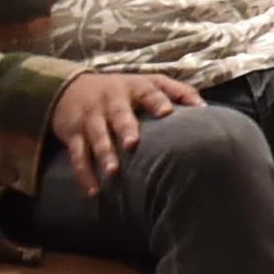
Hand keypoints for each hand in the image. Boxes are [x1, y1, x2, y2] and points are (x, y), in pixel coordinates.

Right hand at [48, 66, 195, 184]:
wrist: (69, 88)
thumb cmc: (123, 89)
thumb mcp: (149, 82)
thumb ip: (178, 92)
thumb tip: (204, 108)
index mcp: (134, 88)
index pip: (148, 92)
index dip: (157, 101)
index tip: (167, 112)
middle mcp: (111, 102)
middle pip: (118, 115)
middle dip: (125, 128)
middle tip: (132, 144)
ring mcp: (90, 118)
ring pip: (96, 136)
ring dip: (103, 154)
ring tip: (112, 173)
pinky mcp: (73, 134)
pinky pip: (77, 156)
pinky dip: (83, 174)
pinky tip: (93, 192)